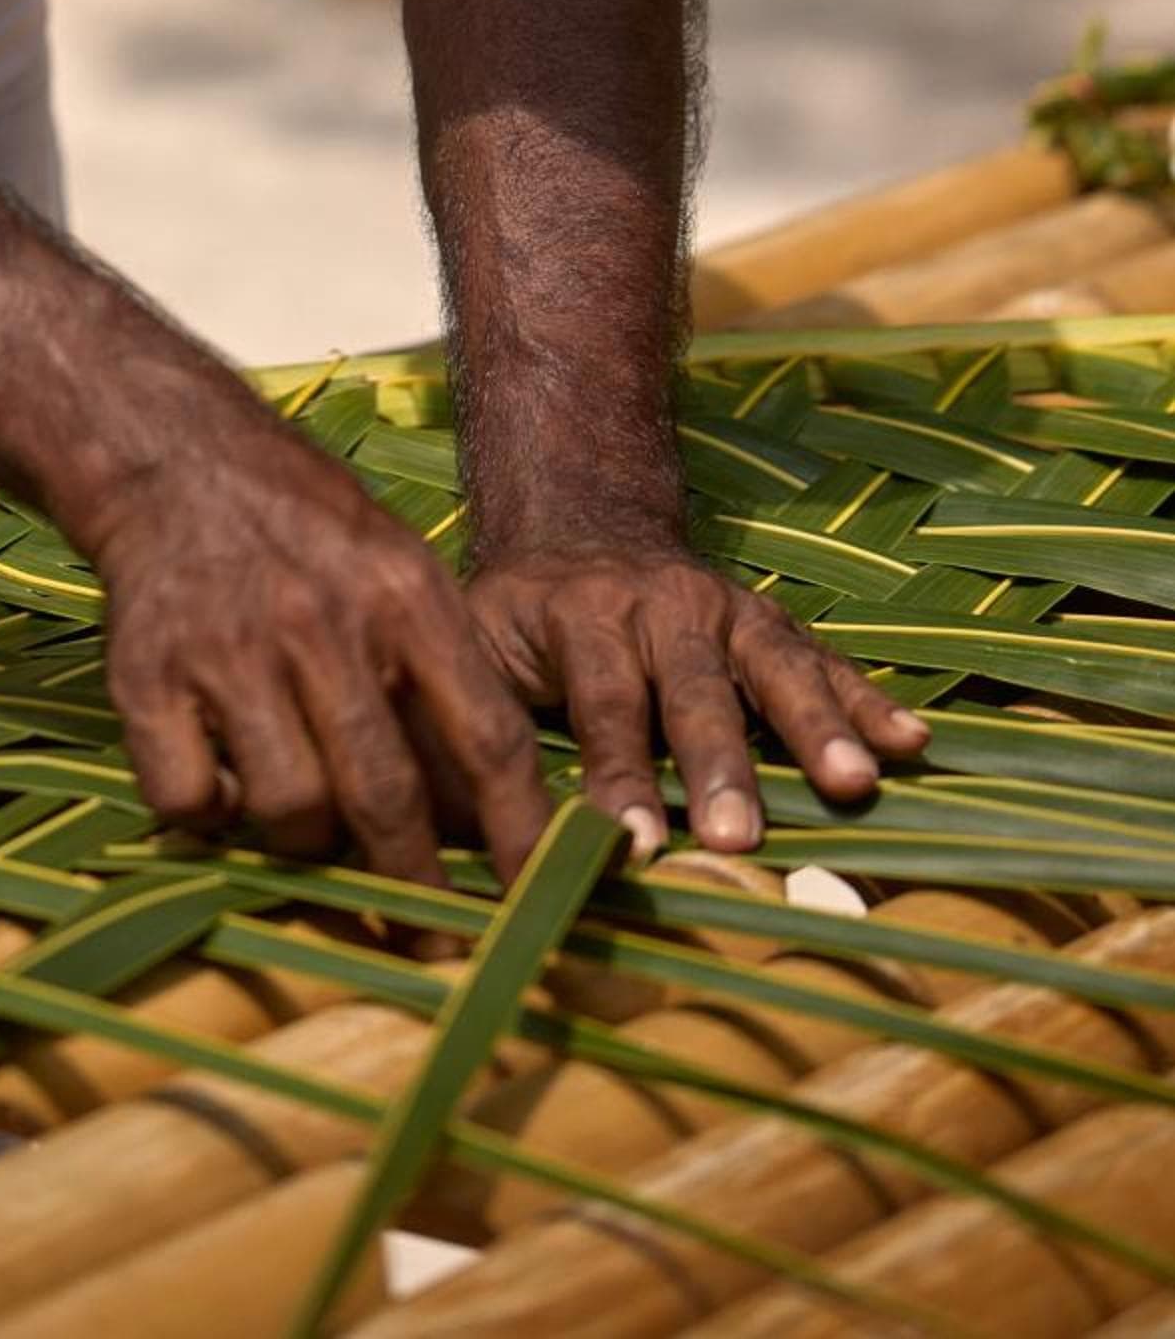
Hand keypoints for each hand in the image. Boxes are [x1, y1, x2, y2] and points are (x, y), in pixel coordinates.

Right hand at [86, 421, 553, 888]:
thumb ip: (440, 679)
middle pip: (387, 797)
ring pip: (292, 813)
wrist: (179, 457)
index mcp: (403, 593)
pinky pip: (191, 803)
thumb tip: (483, 824)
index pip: (486, 739)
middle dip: (418, 888)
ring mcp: (229, 650)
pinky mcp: (146, 676)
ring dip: (305, 843)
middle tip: (434, 935)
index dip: (519, 835)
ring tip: (305, 818)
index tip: (539, 902)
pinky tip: (221, 785)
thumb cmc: (310, 533)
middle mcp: (321, 622)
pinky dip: (211, 817)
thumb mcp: (400, 571)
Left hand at [465, 543, 930, 858]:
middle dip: (718, 766)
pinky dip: (866, 699)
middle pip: (694, 690)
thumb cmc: (517, 616)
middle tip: (737, 837)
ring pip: (772, 667)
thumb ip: (475, 716)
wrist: (579, 522)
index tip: (636, 845)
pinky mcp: (766, 620)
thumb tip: (455, 820)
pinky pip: (820, 659)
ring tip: (854, 785)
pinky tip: (912, 741)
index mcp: (580, 616)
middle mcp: (659, 606)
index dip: (618, 773)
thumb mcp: (476, 642)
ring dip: (815, 727)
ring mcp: (723, 607)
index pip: (602, 703)